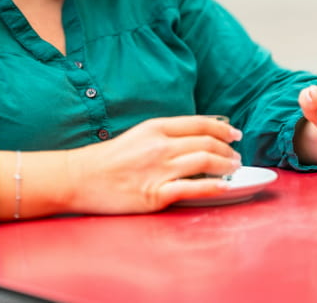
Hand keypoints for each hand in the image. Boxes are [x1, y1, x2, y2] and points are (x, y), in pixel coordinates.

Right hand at [66, 116, 242, 213]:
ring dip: (226, 166)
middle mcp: (161, 146)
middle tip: (236, 157)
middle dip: (228, 150)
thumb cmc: (107, 159)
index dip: (223, 129)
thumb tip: (192, 141)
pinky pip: (194, 189)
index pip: (199, 124)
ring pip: (206, 162)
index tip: (235, 135)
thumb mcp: (137, 136)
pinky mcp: (157, 194)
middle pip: (207, 143)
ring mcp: (160, 170)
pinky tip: (225, 187)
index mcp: (155, 128)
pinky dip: (215, 187)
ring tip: (233, 170)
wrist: (80, 178)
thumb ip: (163, 136)